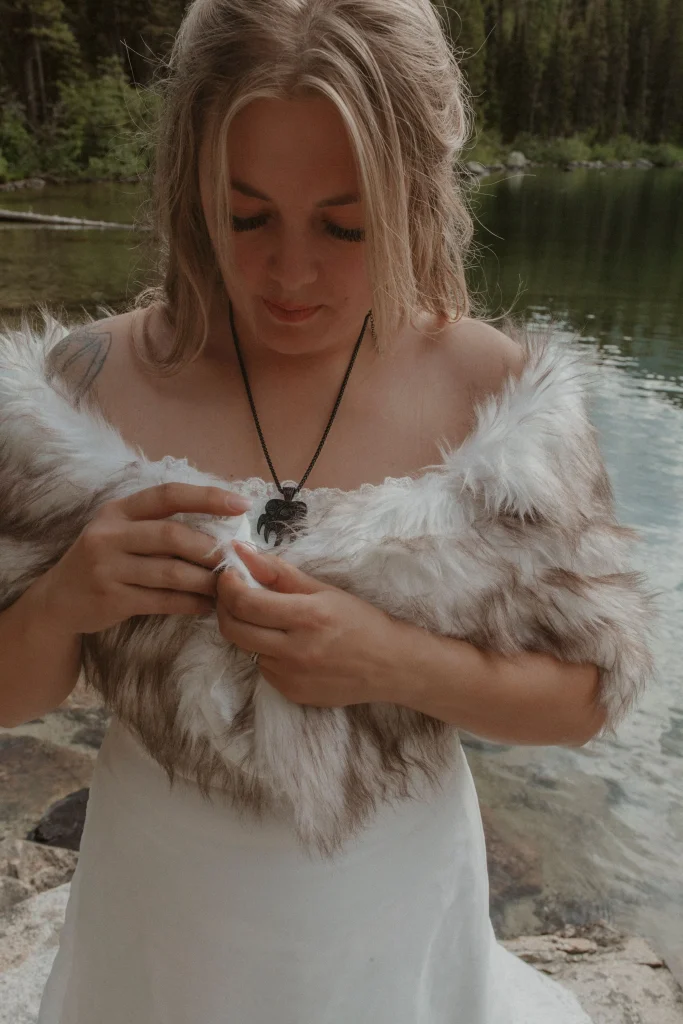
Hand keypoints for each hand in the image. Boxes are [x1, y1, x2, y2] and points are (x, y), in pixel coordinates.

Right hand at [38, 483, 251, 635]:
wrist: (58, 600)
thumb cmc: (105, 561)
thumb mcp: (121, 532)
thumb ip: (159, 524)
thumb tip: (221, 526)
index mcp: (118, 510)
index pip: (168, 494)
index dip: (208, 497)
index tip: (242, 504)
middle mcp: (109, 534)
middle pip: (172, 535)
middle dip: (210, 549)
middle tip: (235, 560)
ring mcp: (107, 567)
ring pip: (171, 572)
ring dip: (205, 581)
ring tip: (227, 587)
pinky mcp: (111, 598)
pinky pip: (162, 600)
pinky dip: (190, 603)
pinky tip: (207, 606)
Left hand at [216, 541, 400, 706]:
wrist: (390, 666)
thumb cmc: (360, 621)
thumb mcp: (324, 591)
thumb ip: (278, 572)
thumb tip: (241, 551)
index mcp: (307, 616)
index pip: (245, 602)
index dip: (228, 585)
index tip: (229, 575)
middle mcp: (296, 650)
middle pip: (234, 629)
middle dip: (225, 607)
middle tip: (233, 594)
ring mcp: (291, 676)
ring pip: (246, 648)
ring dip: (246, 629)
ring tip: (265, 618)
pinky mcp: (291, 692)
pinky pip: (263, 668)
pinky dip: (265, 652)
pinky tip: (286, 644)